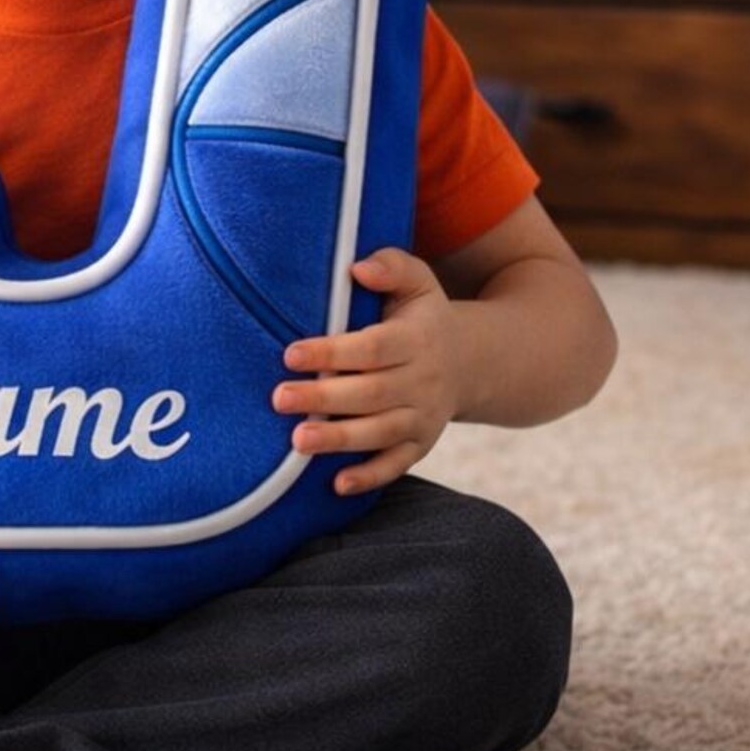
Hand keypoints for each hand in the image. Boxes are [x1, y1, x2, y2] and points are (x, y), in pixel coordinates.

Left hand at [271, 247, 461, 496]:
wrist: (470, 362)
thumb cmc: (421, 315)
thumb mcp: (416, 280)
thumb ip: (390, 266)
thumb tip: (357, 269)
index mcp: (417, 339)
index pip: (372, 348)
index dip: (332, 352)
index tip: (290, 354)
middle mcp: (423, 382)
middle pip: (371, 394)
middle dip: (323, 398)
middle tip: (279, 398)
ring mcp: (423, 418)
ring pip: (380, 432)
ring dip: (339, 440)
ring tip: (297, 441)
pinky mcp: (420, 445)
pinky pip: (397, 465)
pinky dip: (369, 476)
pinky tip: (336, 484)